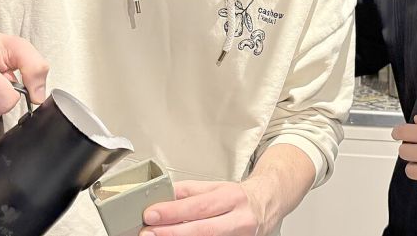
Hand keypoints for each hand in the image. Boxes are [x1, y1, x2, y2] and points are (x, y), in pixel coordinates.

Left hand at [141, 180, 266, 235]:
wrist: (268, 204)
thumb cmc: (239, 196)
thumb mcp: (215, 186)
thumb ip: (189, 191)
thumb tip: (162, 194)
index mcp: (231, 197)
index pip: (198, 206)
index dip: (172, 211)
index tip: (151, 214)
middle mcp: (238, 219)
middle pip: (202, 229)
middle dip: (172, 232)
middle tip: (148, 232)